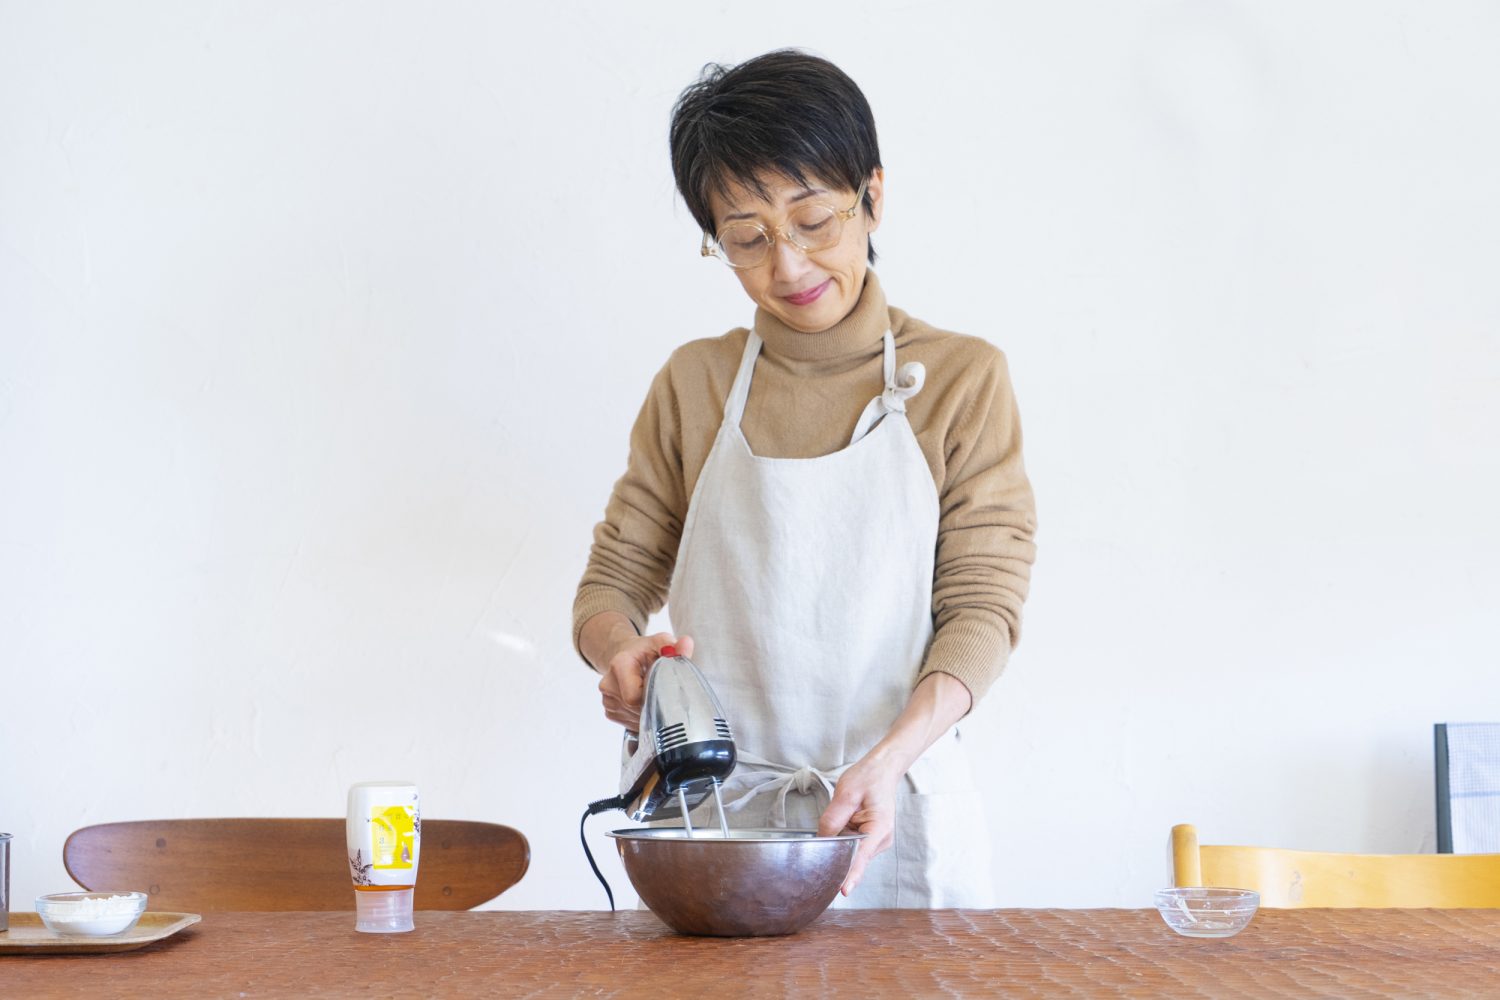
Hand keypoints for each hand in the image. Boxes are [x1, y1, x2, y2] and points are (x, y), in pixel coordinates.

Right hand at [597, 631, 694, 730]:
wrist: (627, 657)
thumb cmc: (645, 652)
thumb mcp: (661, 643)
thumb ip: (675, 647)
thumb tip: (687, 644)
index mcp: (619, 665)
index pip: (634, 696)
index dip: (654, 696)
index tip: (665, 689)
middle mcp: (609, 684)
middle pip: (636, 708)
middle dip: (655, 705)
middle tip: (665, 694)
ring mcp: (608, 701)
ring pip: (636, 718)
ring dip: (650, 712)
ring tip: (655, 696)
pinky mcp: (610, 712)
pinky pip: (631, 723)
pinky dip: (643, 717)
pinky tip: (647, 703)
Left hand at [817, 754, 901, 896]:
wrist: (882, 769)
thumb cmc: (869, 777)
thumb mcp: (846, 794)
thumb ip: (833, 819)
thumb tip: (822, 840)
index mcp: (879, 828)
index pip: (861, 856)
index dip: (851, 874)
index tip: (843, 891)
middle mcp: (882, 839)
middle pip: (854, 856)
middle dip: (838, 849)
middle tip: (833, 826)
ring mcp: (877, 841)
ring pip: (852, 851)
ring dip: (841, 840)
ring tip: (846, 812)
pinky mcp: (871, 839)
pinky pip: (853, 845)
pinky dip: (845, 837)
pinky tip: (846, 819)